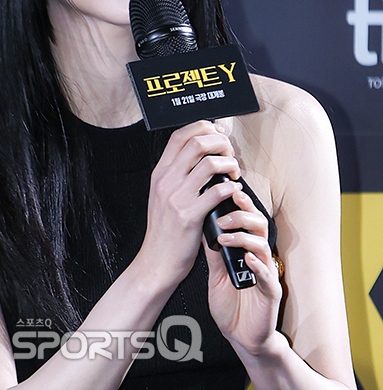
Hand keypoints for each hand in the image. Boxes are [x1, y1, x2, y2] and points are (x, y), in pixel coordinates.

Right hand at [136, 120, 241, 291]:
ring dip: (229, 163)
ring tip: (234, 172)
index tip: (217, 132)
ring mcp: (176, 198)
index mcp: (160, 174)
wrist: (156, 262)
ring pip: (209, 163)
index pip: (179, 136)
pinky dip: (231, 187)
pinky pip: (216, 191)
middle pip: (196, 143)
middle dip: (220, 142)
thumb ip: (178, 175)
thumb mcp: (163, 196)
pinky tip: (234, 191)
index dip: (202, 127)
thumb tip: (203, 155)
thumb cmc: (165, 231)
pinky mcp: (189, 216)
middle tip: (230, 152)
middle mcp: (166, 181)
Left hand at [203, 188, 282, 354]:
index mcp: (247, 248)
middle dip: (242, 214)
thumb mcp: (215, 272)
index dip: (239, 203)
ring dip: (244, 237)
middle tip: (222, 214)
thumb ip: (213, 250)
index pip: (247, 219)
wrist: (240, 336)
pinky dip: (257, 265)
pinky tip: (246, 259)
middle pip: (259, 224)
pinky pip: (268, 275)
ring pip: (264, 245)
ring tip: (225, 238)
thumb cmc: (230, 303)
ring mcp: (267, 273)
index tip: (224, 191)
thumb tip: (201, 224)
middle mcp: (259, 256)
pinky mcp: (271, 292)